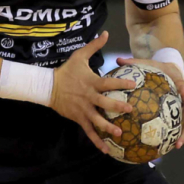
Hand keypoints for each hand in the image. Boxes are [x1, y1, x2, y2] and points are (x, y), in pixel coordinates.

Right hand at [50, 32, 135, 154]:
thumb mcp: (80, 56)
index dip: (121, 85)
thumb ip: (94, 45)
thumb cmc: (67, 71)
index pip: (108, 84)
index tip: (134, 86)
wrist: (49, 87)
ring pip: (97, 121)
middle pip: (105, 104)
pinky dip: (97, 141)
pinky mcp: (78, 119)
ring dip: (108, 128)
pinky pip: (89, 131)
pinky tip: (107, 150)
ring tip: (121, 134)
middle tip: (130, 110)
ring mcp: (83, 110)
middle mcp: (89, 97)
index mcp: (91, 82)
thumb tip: (106, 33)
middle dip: (118, 108)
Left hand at [116, 56, 183, 149]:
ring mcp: (182, 107)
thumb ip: (133, 63)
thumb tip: (118, 59)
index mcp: (177, 82)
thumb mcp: (146, 64)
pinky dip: (173, 137)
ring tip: (177, 144)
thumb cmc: (156, 69)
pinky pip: (177, 127)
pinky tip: (166, 148)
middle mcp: (183, 96)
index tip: (183, 93)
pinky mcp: (177, 115)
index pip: (183, 85)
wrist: (168, 72)